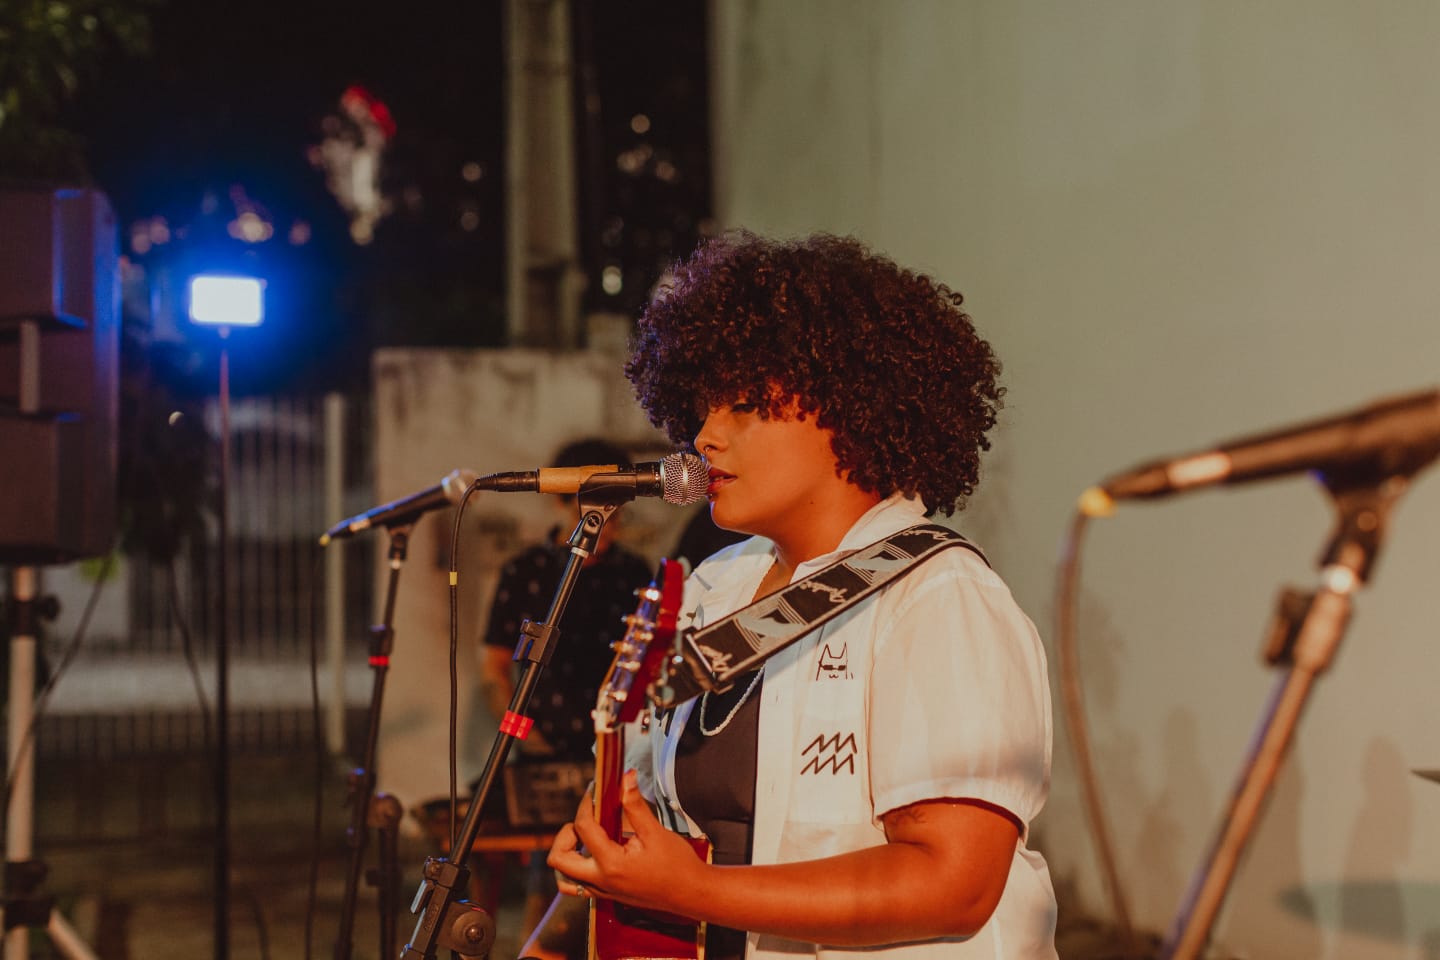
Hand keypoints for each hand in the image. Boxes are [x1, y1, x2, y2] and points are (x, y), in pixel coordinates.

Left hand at [547, 770, 706, 911]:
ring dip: (567, 855)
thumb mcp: (656, 832)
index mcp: (611, 863)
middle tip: (586, 820)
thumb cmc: (677, 865)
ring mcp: (602, 891)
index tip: (594, 791)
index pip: (582, 828)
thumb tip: (626, 777)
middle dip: (565, 834)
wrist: (690, 893)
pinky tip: (594, 853)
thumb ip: (635, 805)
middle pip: (558, 859)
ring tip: (584, 838)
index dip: (585, 804)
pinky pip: (578, 885)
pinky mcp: (607, 895)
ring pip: (564, 878)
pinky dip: (577, 868)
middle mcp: (601, 880)